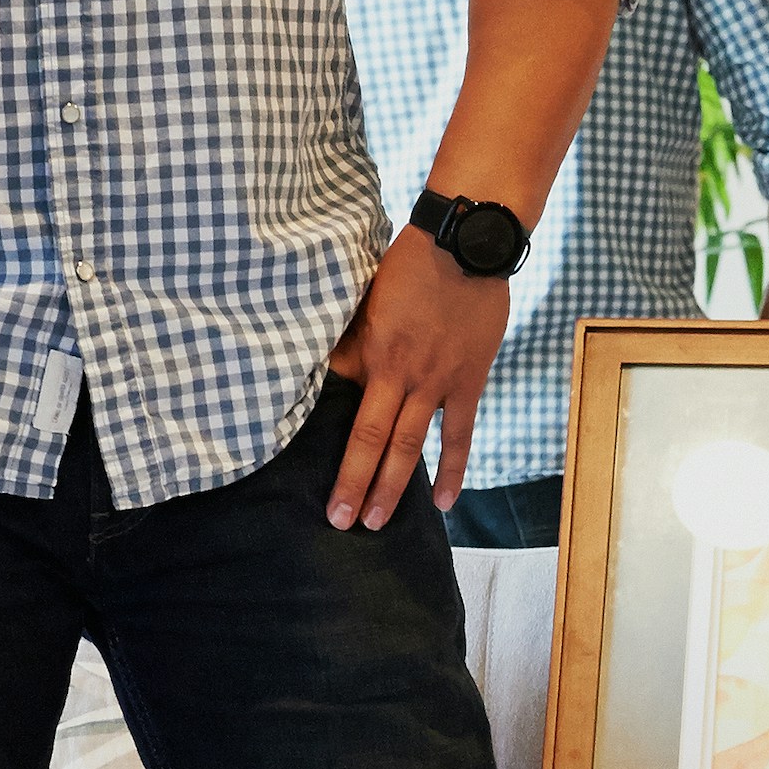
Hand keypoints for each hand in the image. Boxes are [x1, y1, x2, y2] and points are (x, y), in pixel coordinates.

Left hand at [325, 229, 508, 529]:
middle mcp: (400, 375)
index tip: (301, 463)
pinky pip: (459, 436)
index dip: (319, 433)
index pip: (338, 401)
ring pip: (409, 446)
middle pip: (371, 439)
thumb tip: (326, 368)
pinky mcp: (467, 384)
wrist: (465, 246)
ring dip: (391, 487)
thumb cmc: (410, 263)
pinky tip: (444, 503)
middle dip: (351, 481)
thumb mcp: (366, 294)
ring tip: (374, 522)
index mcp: (371, 351)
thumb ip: (349, 335)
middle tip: (337, 521)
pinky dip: (452, 470)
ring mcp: (437, 383)